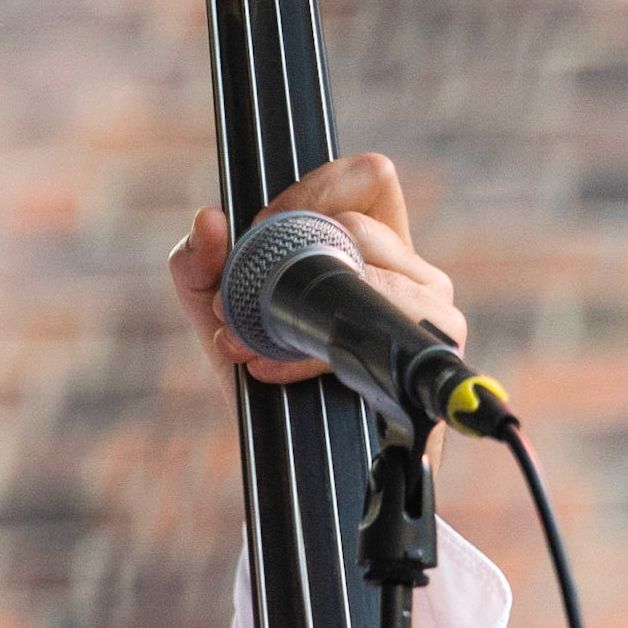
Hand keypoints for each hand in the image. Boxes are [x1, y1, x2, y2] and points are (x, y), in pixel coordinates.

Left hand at [168, 154, 464, 446]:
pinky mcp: (423, 374)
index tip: (262, 225)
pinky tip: (269, 369)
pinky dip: (307, 358)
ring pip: (391, 282)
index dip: (315, 190)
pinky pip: (376, 346)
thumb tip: (210, 220)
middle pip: (373, 224)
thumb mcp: (212, 302)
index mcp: (370, 240)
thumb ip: (198, 259)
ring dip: (303, 308)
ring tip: (249, 337)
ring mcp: (429, 323)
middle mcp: (411, 275)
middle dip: (297, 253)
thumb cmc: (260, 357)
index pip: (372, 176)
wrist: (285, 452)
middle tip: (244, 291)